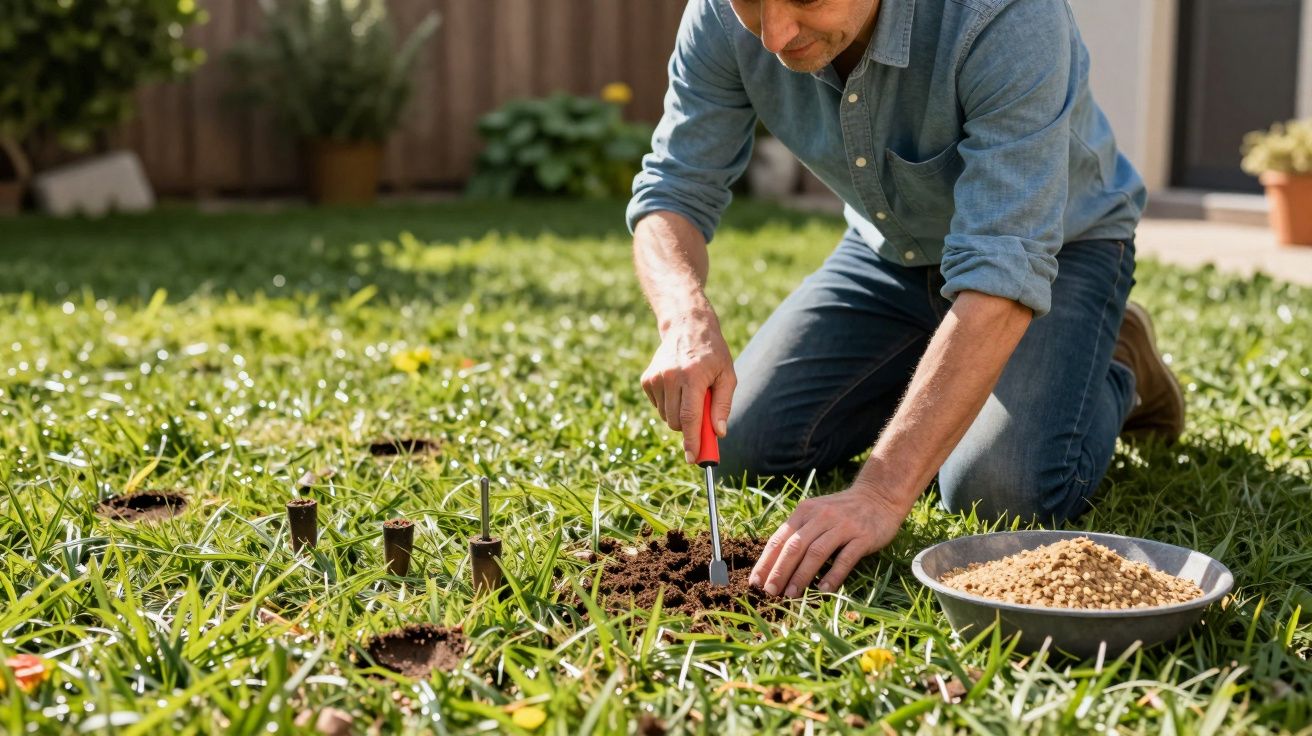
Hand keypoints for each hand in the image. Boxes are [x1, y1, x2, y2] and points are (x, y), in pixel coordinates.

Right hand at [640, 309, 735, 462]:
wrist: (687, 326)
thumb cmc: (713, 354)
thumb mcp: (727, 376)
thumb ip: (723, 405)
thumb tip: (719, 432)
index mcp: (692, 376)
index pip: (690, 417)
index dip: (692, 441)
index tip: (694, 458)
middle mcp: (670, 377)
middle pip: (677, 422)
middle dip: (689, 428)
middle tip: (702, 417)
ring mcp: (655, 378)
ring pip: (666, 417)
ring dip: (679, 416)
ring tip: (691, 394)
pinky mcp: (647, 380)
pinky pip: (659, 407)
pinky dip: (669, 405)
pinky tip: (678, 388)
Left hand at [750, 485, 906, 596]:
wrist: (879, 496)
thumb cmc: (842, 511)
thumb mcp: (816, 513)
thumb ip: (798, 532)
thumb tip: (774, 564)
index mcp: (805, 511)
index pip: (779, 539)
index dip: (766, 561)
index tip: (755, 582)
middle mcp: (821, 517)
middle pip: (794, 546)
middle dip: (779, 571)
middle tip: (770, 592)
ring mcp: (842, 526)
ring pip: (816, 552)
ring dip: (801, 575)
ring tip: (792, 595)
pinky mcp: (862, 537)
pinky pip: (845, 558)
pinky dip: (833, 575)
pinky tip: (823, 590)